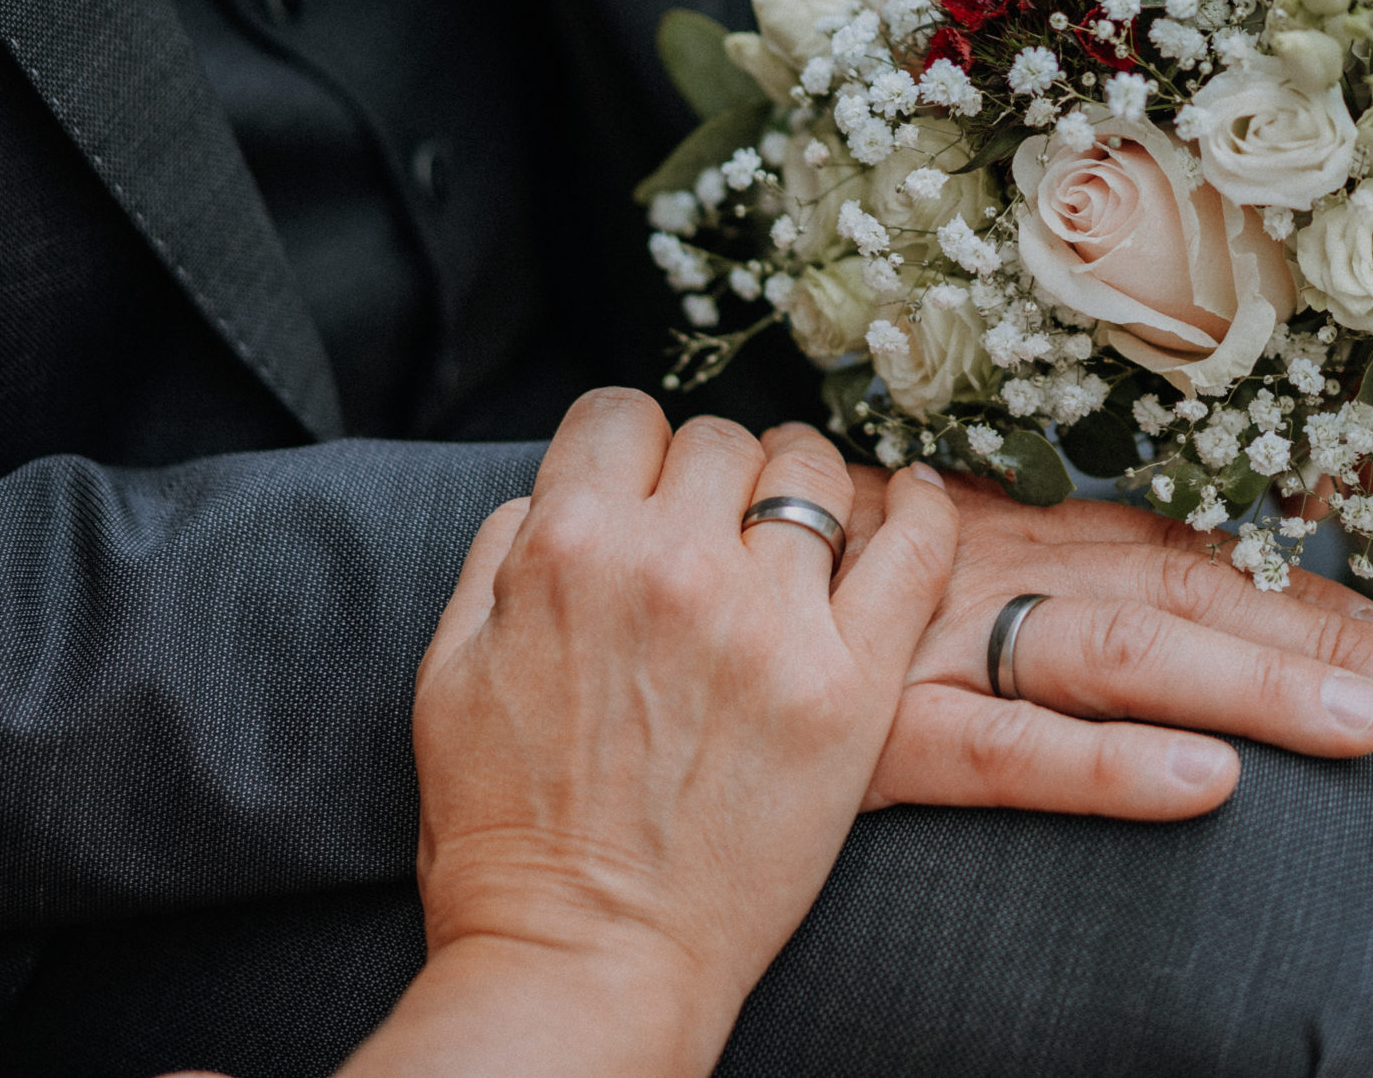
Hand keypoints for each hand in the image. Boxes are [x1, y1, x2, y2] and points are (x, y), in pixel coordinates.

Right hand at [339, 391, 953, 1077]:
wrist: (588, 957)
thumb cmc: (509, 831)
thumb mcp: (450, 673)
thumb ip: (501, 557)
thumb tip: (559, 490)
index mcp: (566, 553)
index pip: (620, 415)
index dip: (630, 448)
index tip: (645, 485)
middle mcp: (672, 567)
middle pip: (720, 440)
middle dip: (711, 475)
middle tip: (714, 532)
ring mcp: (772, 623)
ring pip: (813, 471)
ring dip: (800, 488)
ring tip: (796, 532)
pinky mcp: (851, 685)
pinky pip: (915, 548)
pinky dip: (923, 507)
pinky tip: (917, 499)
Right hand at [814, 458, 1372, 823]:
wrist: (616, 628)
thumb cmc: (775, 595)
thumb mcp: (905, 563)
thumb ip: (1008, 565)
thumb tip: (1131, 581)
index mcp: (999, 533)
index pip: (1173, 549)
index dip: (1287, 589)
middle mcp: (981, 572)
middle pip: (1173, 593)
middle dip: (1308, 639)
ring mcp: (930, 648)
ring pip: (1117, 654)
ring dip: (1255, 684)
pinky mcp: (869, 736)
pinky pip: (1002, 757)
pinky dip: (1110, 770)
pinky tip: (1211, 791)